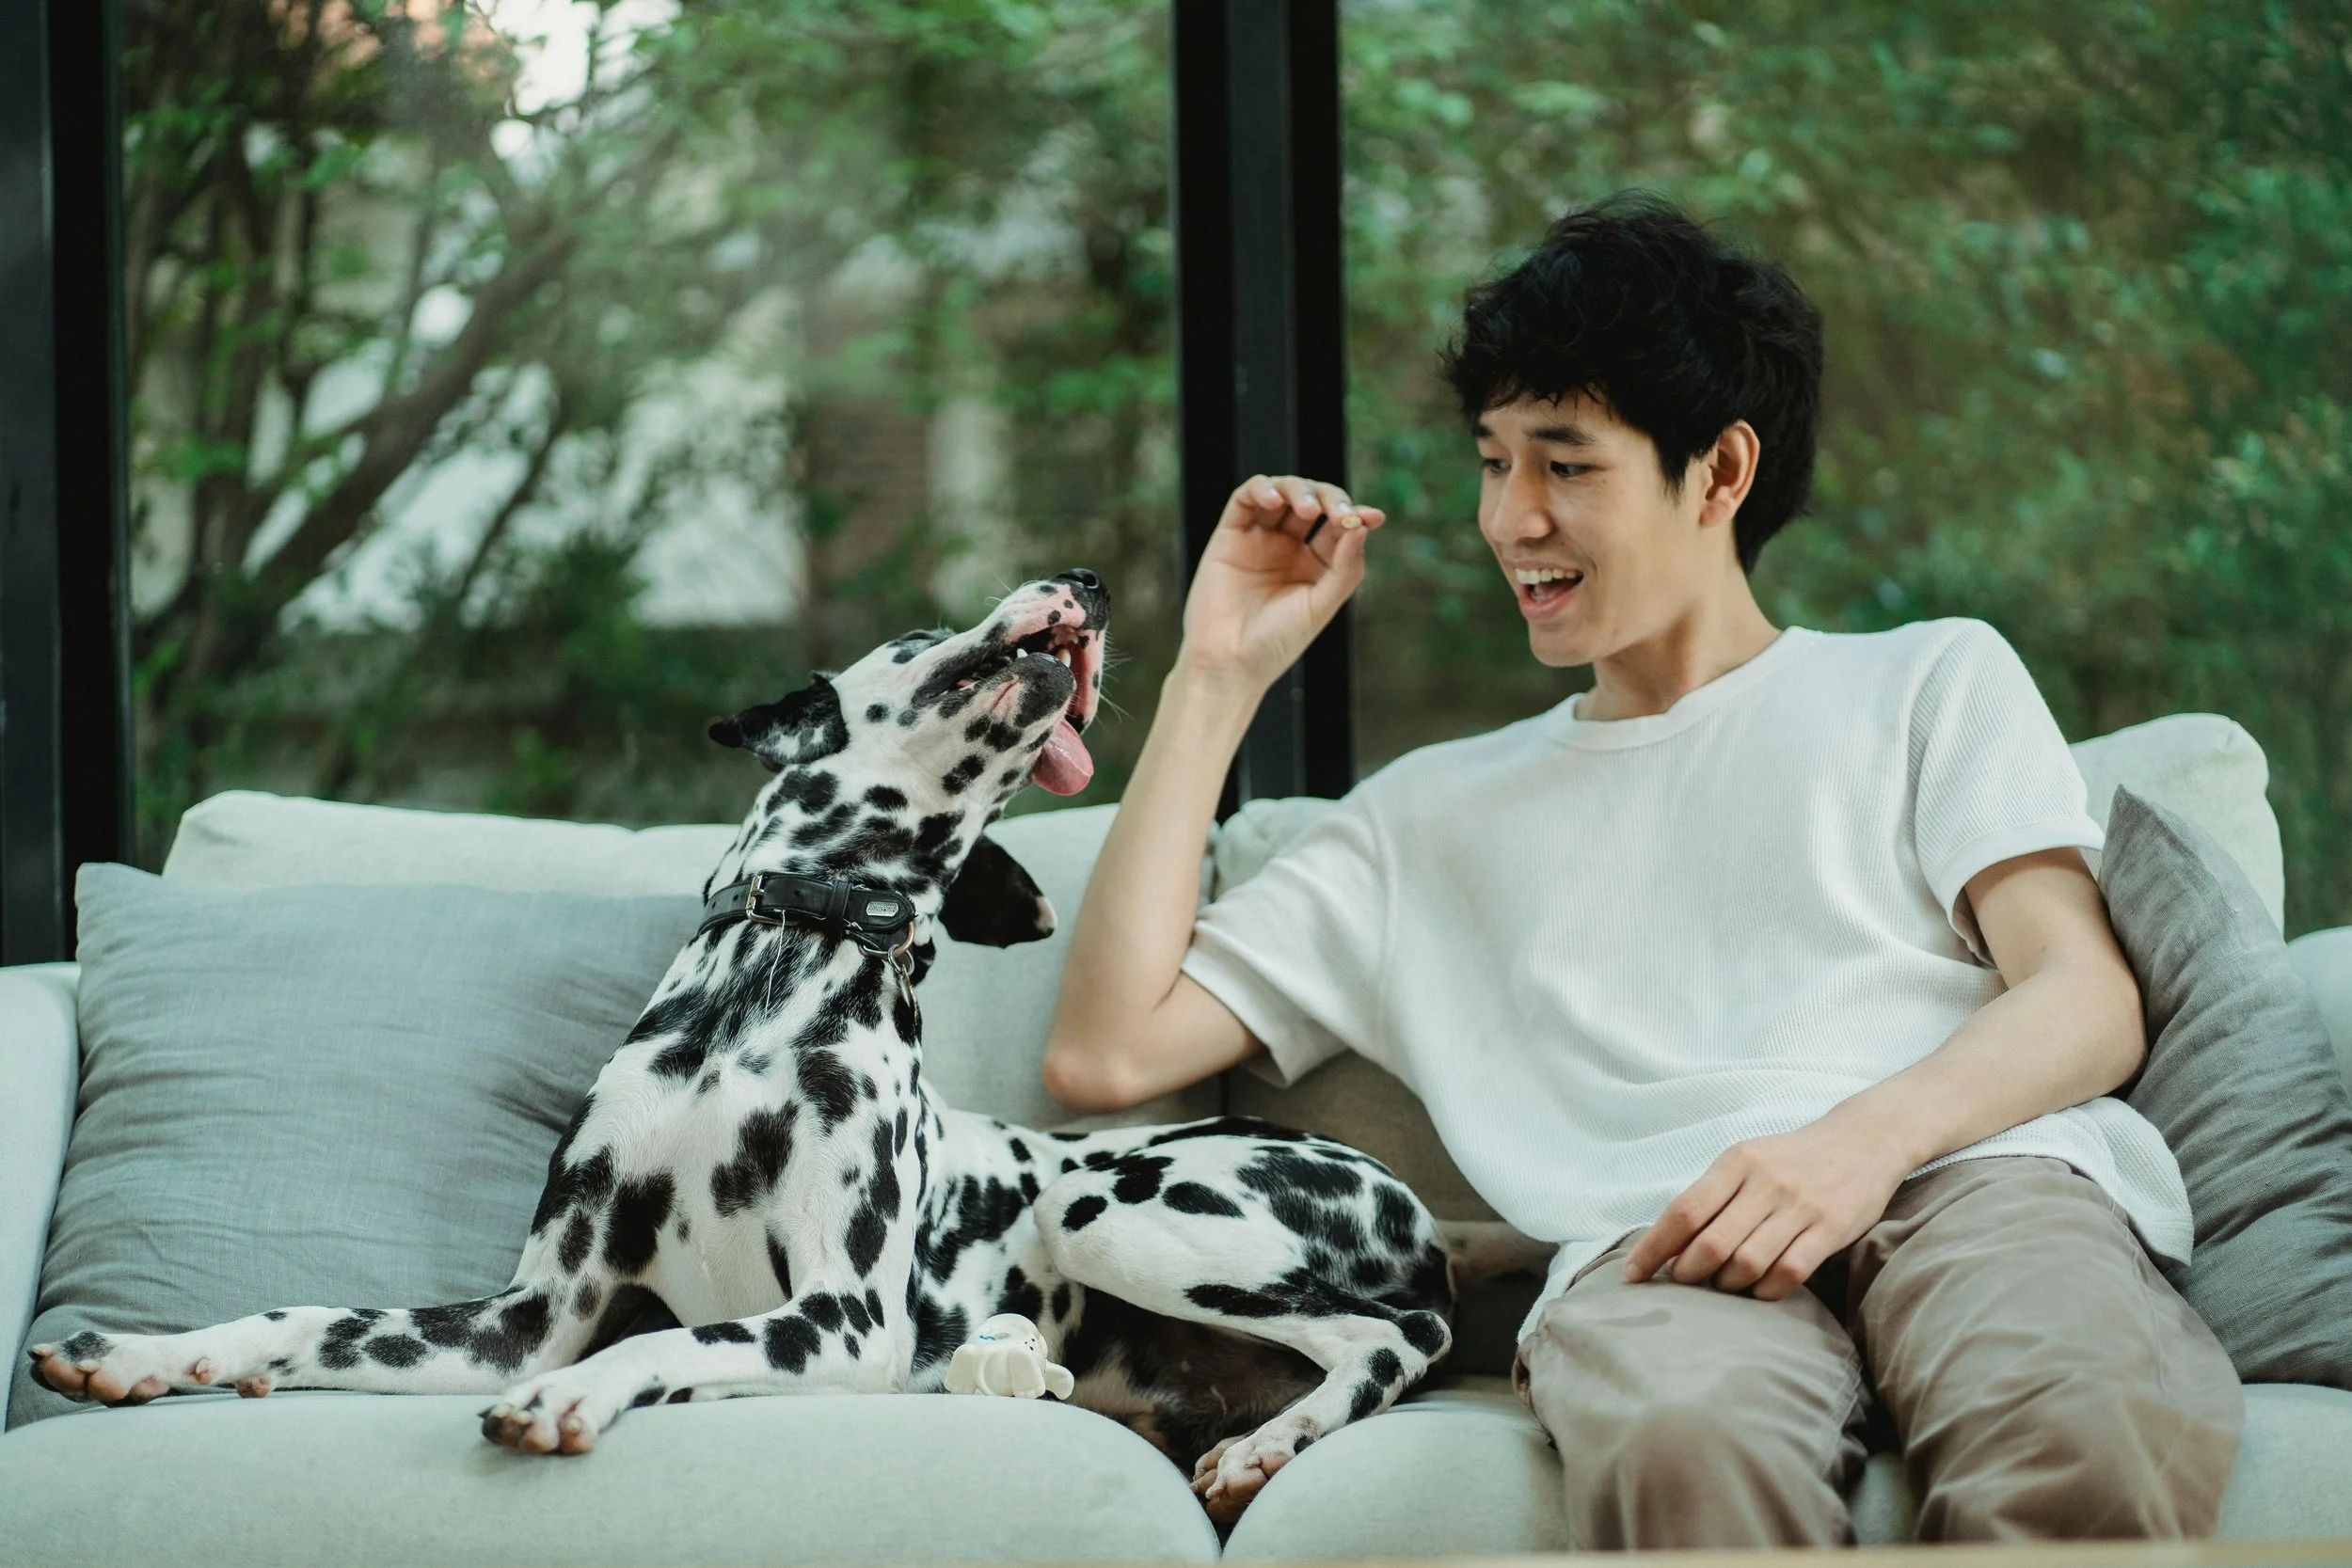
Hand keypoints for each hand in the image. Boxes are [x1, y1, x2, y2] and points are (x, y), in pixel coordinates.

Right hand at [1181, 475, 1384, 693]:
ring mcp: (1258, 539)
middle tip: (1339, 512)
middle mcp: (1287, 547)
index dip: (1355, 514)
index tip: (1372, 517)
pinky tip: (1275, 500)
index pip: (1339, 525)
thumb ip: (1346, 566)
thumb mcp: (1322, 605)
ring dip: (1298, 490)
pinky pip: (1245, 499)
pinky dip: (1261, 489)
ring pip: (1281, 492)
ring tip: (1307, 509)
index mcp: (1315, 564)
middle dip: (1329, 498)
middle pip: (1313, 501)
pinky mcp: (1228, 536)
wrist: (1229, 663)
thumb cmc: (1277, 643)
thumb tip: (1362, 523)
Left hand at [1622, 1113, 1914, 1299]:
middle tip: (1683, 1282)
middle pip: (1712, 1243)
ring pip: (1747, 1263)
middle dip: (1688, 1272)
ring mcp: (1800, 1206)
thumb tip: (1668, 1244)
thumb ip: (1712, 1196)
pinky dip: (1765, 1290)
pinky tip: (1758, 1288)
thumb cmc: (1791, 1159)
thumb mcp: (1747, 1160)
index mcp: (1736, 1163)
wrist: (1863, 1141)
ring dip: (1726, 1285)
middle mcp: (1765, 1183)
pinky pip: (1788, 1273)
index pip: (1684, 1211)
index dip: (1653, 1248)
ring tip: (1722, 1285)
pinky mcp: (1830, 1229)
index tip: (1633, 1275)